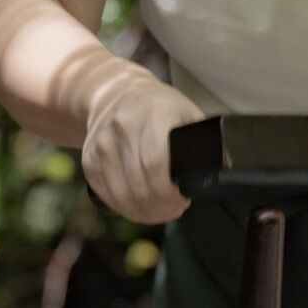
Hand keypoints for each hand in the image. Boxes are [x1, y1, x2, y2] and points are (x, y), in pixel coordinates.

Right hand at [83, 76, 205, 224]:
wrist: (115, 94)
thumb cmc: (158, 108)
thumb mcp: (186, 114)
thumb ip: (203, 144)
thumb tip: (219, 177)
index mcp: (153, 114)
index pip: (156, 164)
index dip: (170, 191)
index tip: (182, 200)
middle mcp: (123, 127)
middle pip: (140, 185)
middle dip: (160, 207)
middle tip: (174, 210)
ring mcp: (102, 144)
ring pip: (122, 196)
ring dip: (144, 213)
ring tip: (160, 212)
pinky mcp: (89, 160)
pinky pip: (108, 195)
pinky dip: (125, 208)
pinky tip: (140, 207)